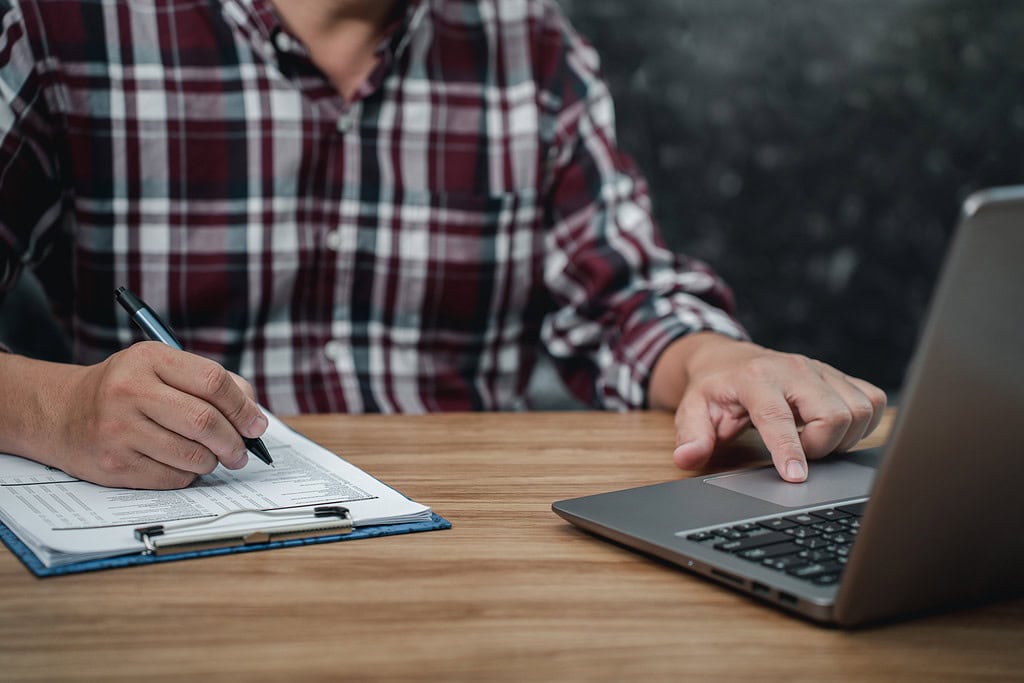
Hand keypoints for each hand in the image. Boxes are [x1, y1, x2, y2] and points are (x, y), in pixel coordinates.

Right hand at [34, 342, 265, 488]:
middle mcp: (130, 391)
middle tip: (242, 451)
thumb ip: (210, 383)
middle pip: (205, 422)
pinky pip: (173, 478)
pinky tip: (181, 464)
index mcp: (149, 359)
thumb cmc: (126, 389)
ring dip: (213, 461)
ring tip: (211, 456)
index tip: (256, 424)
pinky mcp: (114, 465)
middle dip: (234, 442)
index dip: (243, 407)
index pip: (213, 381)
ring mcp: (119, 430)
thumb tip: (253, 415)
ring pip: (193, 456)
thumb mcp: (162, 367)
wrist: (62, 412)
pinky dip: (188, 475)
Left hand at [649, 333, 886, 481]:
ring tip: (814, 443)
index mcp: (755, 378)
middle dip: (822, 446)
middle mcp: (793, 369)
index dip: (789, 450)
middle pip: (834, 413)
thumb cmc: (714, 389)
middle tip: (800, 455)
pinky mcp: (839, 375)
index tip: (796, 477)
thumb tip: (687, 458)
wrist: (727, 360)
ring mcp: (820, 369)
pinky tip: (834, 431)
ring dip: (844, 437)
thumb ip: (692, 435)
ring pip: (860, 409)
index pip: (778, 416)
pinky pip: (872, 400)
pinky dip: (862, 423)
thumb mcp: (693, 410)